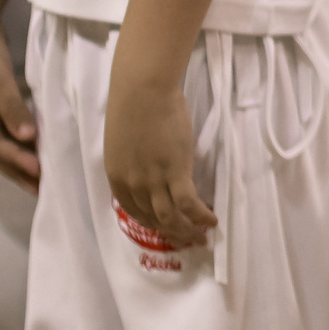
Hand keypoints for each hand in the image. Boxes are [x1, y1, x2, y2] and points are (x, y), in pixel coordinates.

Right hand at [0, 12, 40, 189]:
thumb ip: (10, 105)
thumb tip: (27, 137)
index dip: (15, 159)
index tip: (38, 172)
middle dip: (16, 171)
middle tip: (40, 190)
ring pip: (0, 145)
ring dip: (19, 161)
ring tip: (40, 180)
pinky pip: (6, 131)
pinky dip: (20, 144)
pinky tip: (35, 152)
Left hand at [103, 65, 215, 249]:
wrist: (142, 90)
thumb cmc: (132, 105)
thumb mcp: (124, 140)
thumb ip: (132, 160)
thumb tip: (147, 165)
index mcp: (116, 177)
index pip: (134, 211)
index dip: (152, 223)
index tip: (165, 227)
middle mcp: (133, 185)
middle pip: (153, 219)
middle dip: (171, 232)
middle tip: (188, 239)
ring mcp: (154, 181)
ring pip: (171, 217)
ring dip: (187, 231)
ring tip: (202, 235)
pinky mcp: (176, 173)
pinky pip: (189, 204)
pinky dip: (200, 216)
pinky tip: (212, 220)